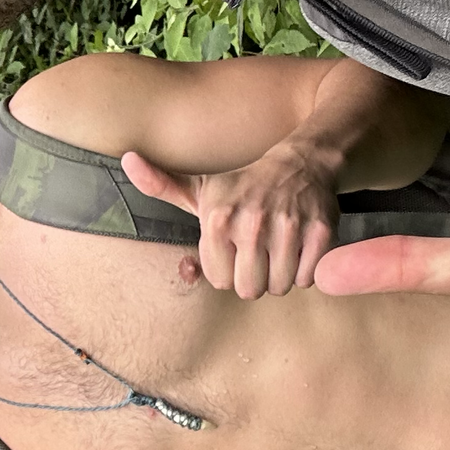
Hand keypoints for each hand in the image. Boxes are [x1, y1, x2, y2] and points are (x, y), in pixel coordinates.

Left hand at [120, 142, 339, 297]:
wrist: (300, 163)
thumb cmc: (243, 185)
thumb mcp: (200, 188)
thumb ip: (161, 185)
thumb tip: (128, 160)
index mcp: (218, 219)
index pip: (219, 281)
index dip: (228, 268)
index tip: (234, 247)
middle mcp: (252, 224)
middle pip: (249, 289)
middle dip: (253, 276)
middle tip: (258, 251)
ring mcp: (289, 228)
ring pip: (279, 287)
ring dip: (279, 275)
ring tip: (278, 247)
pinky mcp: (321, 233)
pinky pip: (308, 279)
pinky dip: (304, 270)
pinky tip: (298, 246)